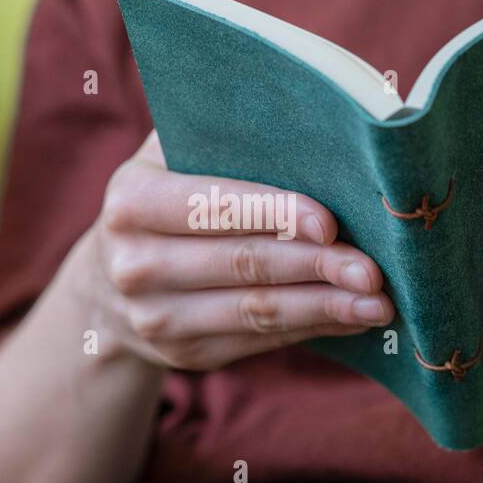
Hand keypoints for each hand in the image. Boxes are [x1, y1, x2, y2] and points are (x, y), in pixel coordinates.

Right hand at [78, 133, 395, 370]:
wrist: (106, 284)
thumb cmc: (163, 199)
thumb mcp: (166, 159)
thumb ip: (218, 139)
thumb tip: (313, 128)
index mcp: (131, 203)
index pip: (213, 207)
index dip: (274, 215)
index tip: (330, 223)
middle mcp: (135, 265)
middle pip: (243, 264)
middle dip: (315, 267)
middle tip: (372, 270)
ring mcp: (156, 318)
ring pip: (256, 311)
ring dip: (324, 308)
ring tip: (377, 304)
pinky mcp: (184, 355)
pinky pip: (259, 341)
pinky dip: (311, 328)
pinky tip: (351, 318)